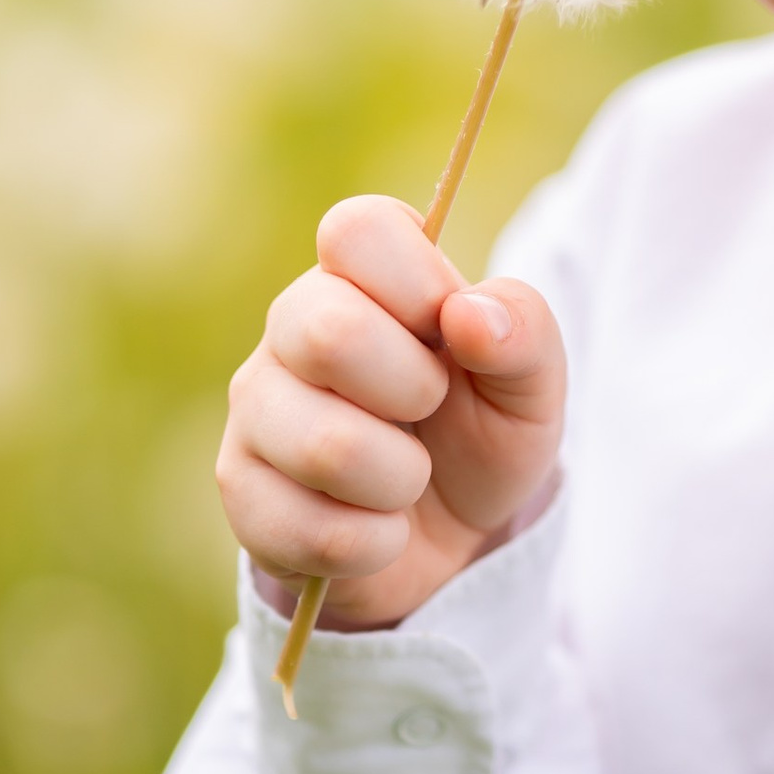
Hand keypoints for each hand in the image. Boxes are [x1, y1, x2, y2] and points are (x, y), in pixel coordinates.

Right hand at [216, 195, 565, 631]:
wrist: (451, 538)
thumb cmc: (483, 431)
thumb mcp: (532, 384)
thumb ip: (523, 332)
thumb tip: (470, 315)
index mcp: (359, 274)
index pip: (355, 230)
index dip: (417, 282)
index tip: (450, 330)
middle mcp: (290, 327)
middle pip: (328, 333)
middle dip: (414, 389)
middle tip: (431, 406)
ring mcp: (255, 409)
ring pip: (325, 446)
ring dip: (400, 479)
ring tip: (408, 477)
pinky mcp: (241, 491)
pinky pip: (310, 528)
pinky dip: (374, 543)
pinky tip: (377, 528)